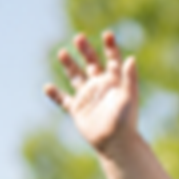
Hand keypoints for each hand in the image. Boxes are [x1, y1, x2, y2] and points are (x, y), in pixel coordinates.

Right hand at [45, 29, 138, 151]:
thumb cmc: (126, 121)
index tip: (108, 34)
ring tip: (62, 52)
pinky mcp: (77, 110)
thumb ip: (130, 77)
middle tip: (79, 37)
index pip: (112, 59)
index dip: (110, 46)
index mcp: (114, 81)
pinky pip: (63, 100)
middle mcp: (100, 86)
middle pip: (91, 63)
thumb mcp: (129, 96)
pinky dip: (55, 94)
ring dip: (69, 65)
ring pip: (75, 76)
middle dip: (85, 50)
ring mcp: (88, 97)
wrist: (116, 144)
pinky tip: (47, 87)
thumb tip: (131, 58)